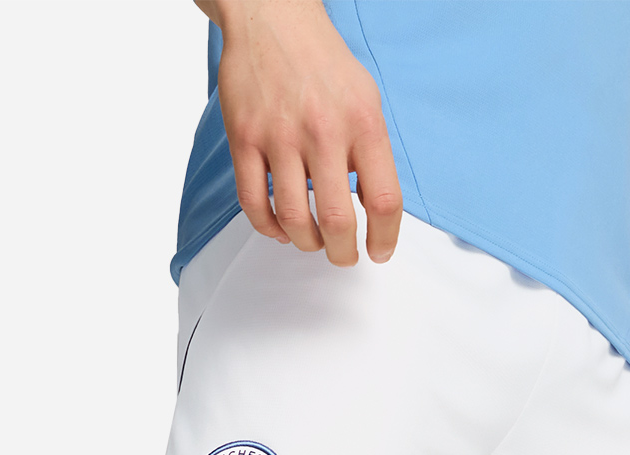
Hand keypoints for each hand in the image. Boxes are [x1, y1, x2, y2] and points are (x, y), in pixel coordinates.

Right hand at [203, 0, 402, 266]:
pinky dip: (268, 227)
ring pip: (293, 219)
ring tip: (312, 240)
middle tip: (343, 256)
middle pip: (336, 221)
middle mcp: (323, 130)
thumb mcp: (366, 101)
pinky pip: (253, 203)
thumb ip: (372, 154)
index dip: (385, 239)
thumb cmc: (322, 63)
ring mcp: (280, 136)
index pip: (384, 200)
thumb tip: (374, 208)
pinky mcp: (244, 138)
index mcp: (363, 123)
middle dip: (342, 254)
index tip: (379, 252)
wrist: (273, 18)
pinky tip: (280, 227)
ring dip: (305, 243)